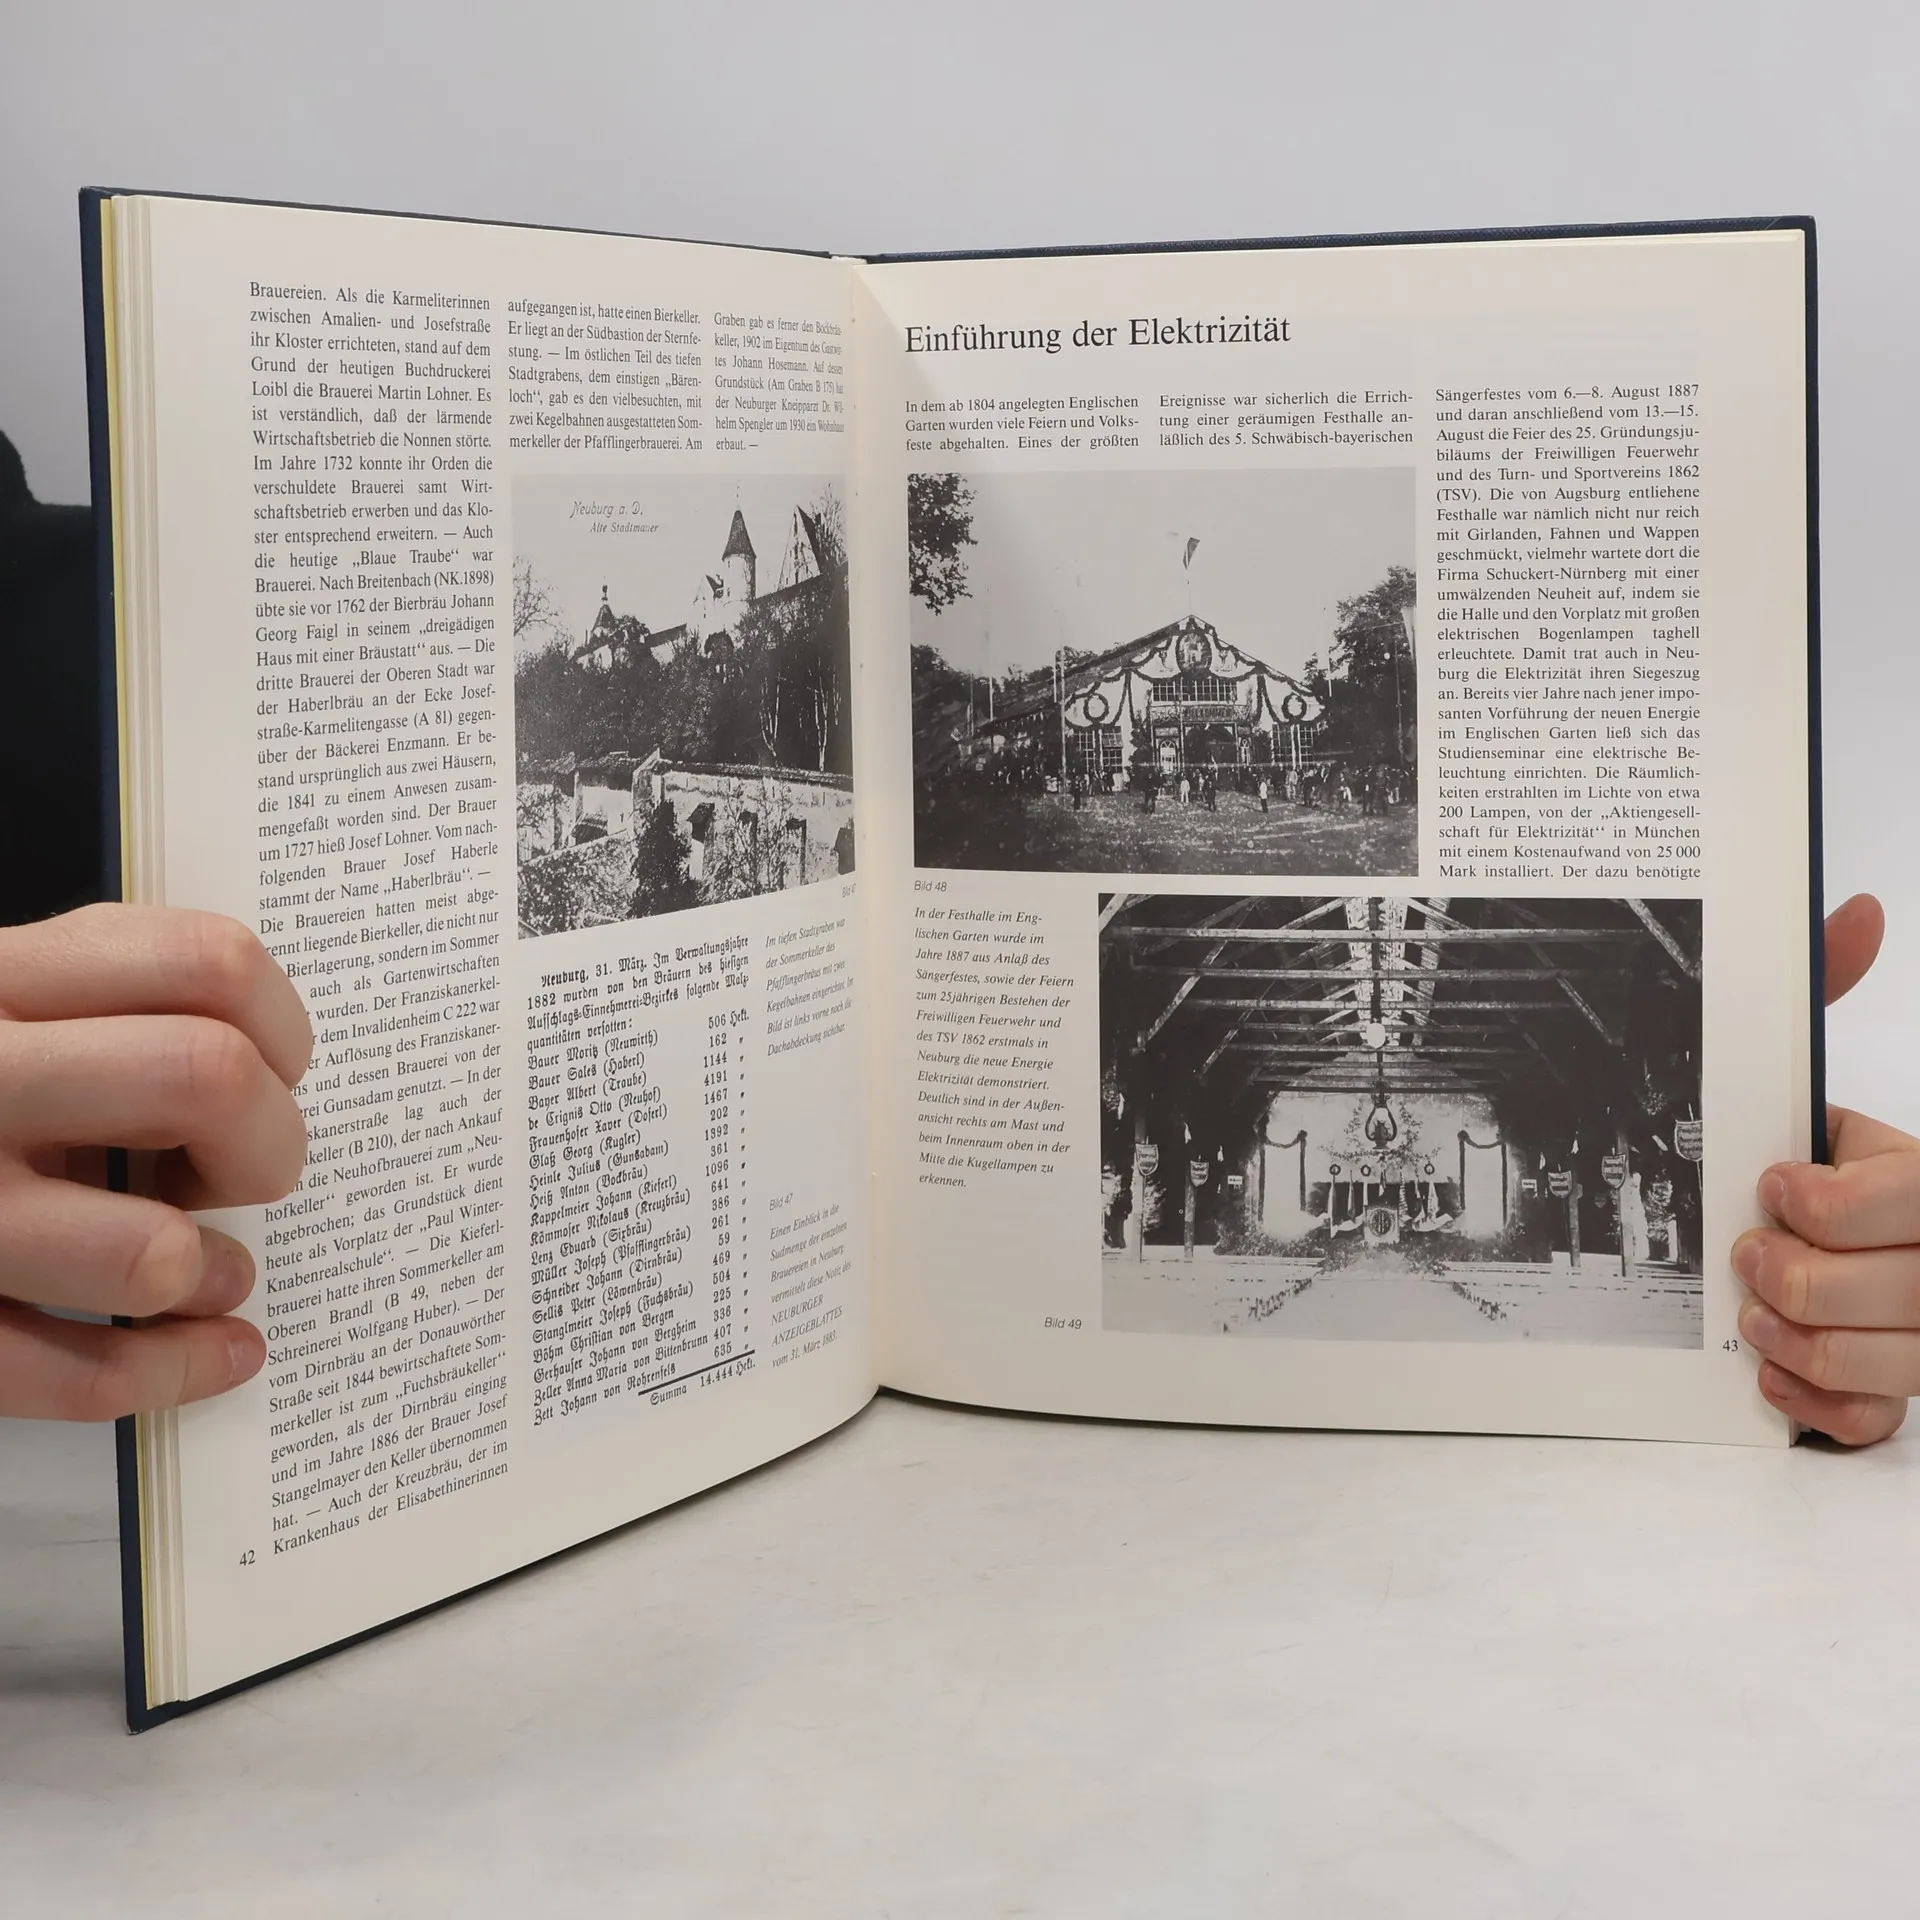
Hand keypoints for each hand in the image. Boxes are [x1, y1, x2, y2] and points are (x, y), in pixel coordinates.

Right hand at [0, 904, 309, 1418]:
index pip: (208, 964)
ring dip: (209, 1268)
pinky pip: (76, 1374)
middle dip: (268, 1139)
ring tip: (210, 1267)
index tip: (279, 1066)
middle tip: (243, 1170)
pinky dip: (174, 1370)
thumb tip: (264, 1056)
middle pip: (206, 1078)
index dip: (282, 1025)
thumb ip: (100, 999)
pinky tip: (217, 1351)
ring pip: (146, 1252)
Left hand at [1732, 892, 1915, 1443]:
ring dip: (1798, 1338)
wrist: (1809, 1231)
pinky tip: (1771, 1366)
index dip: (1834, 1205)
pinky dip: (1811, 1399)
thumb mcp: (1817, 1078)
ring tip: (1754, 1308)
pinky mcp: (1901, 1398)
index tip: (1775, 1187)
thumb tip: (1858, 910)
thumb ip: (1823, 994)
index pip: (1912, 1201)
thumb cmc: (1819, 1156)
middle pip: (1907, 1292)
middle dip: (1802, 1275)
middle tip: (1751, 1254)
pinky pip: (1874, 1421)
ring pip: (1891, 1364)